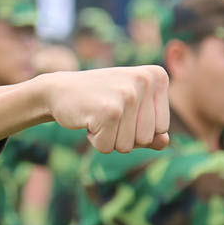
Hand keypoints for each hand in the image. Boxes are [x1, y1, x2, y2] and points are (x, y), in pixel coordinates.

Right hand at [41, 65, 170, 153]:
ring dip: (109, 138)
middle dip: (123, 136)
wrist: (59, 90)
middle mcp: (146, 81)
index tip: (121, 109)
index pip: (162, 128)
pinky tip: (88, 119)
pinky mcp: (110, 111)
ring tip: (98, 115)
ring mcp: (128, 95)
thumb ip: (152, 128)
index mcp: (157, 76)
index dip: (137, 129)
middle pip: (146, 139)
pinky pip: (107, 147)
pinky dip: (95, 141)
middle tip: (107, 113)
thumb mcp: (131, 109)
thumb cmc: (100, 100)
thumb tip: (164, 142)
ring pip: (128, 146)